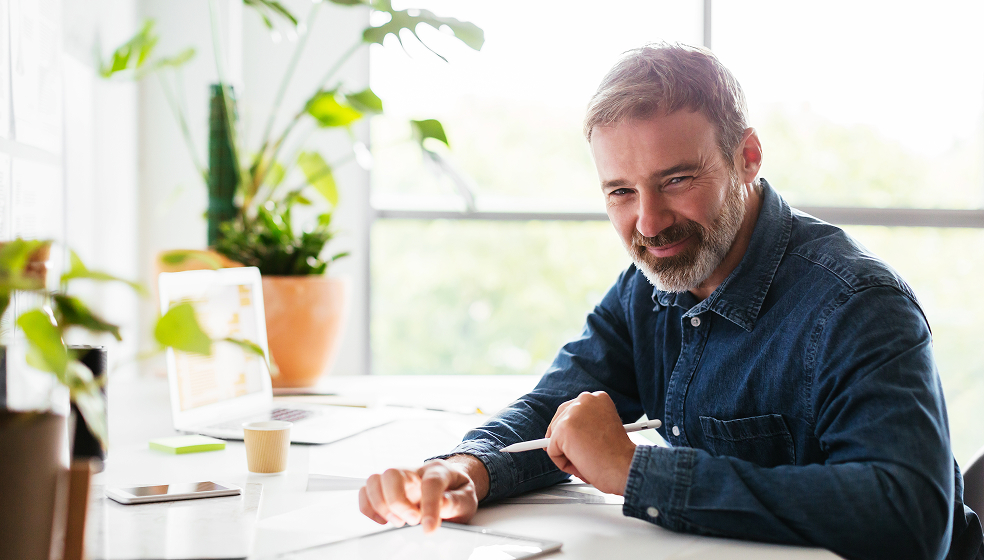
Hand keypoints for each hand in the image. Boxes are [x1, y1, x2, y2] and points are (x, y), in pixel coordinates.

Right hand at [359, 457, 486, 532]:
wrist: (451, 484)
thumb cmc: (457, 492)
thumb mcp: (467, 499)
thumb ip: (456, 502)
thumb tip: (442, 506)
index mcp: (439, 471)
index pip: (430, 482)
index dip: (429, 506)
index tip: (429, 528)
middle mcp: (414, 471)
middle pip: (392, 474)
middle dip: (397, 502)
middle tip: (412, 521)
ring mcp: (398, 479)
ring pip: (374, 480)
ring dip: (381, 505)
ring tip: (398, 521)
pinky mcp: (386, 489)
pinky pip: (365, 491)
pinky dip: (368, 508)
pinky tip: (384, 520)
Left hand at [545, 391, 636, 494]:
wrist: (626, 467)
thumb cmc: (619, 457)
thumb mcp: (603, 430)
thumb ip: (585, 426)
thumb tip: (561, 435)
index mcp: (598, 398)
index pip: (573, 410)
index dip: (573, 429)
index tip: (579, 440)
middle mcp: (585, 400)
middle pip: (559, 419)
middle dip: (563, 440)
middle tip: (577, 455)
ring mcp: (573, 413)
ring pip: (555, 437)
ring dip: (566, 454)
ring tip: (587, 461)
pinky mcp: (563, 428)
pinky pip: (552, 451)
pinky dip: (563, 463)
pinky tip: (581, 465)